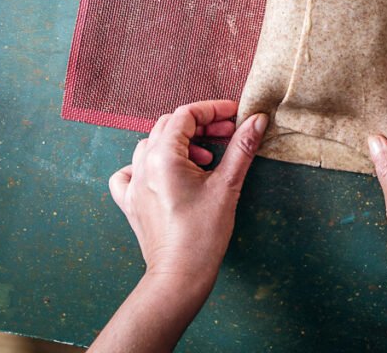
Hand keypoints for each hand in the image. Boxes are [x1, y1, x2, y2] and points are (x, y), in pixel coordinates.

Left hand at [109, 100, 267, 294]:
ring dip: (180, 143)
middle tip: (228, 134)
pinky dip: (146, 164)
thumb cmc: (202, 235)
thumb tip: (256, 120)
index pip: (187, 114)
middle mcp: (143, 165)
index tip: (235, 115)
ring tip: (205, 158)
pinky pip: (129, 171)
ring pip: (152, 144)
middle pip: (170, 125)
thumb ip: (241, 147)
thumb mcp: (227, 186)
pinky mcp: (131, 203)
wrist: (179, 277)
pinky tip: (165, 174)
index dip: (213, 109)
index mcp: (163, 156)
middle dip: (201, 124)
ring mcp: (133, 184)